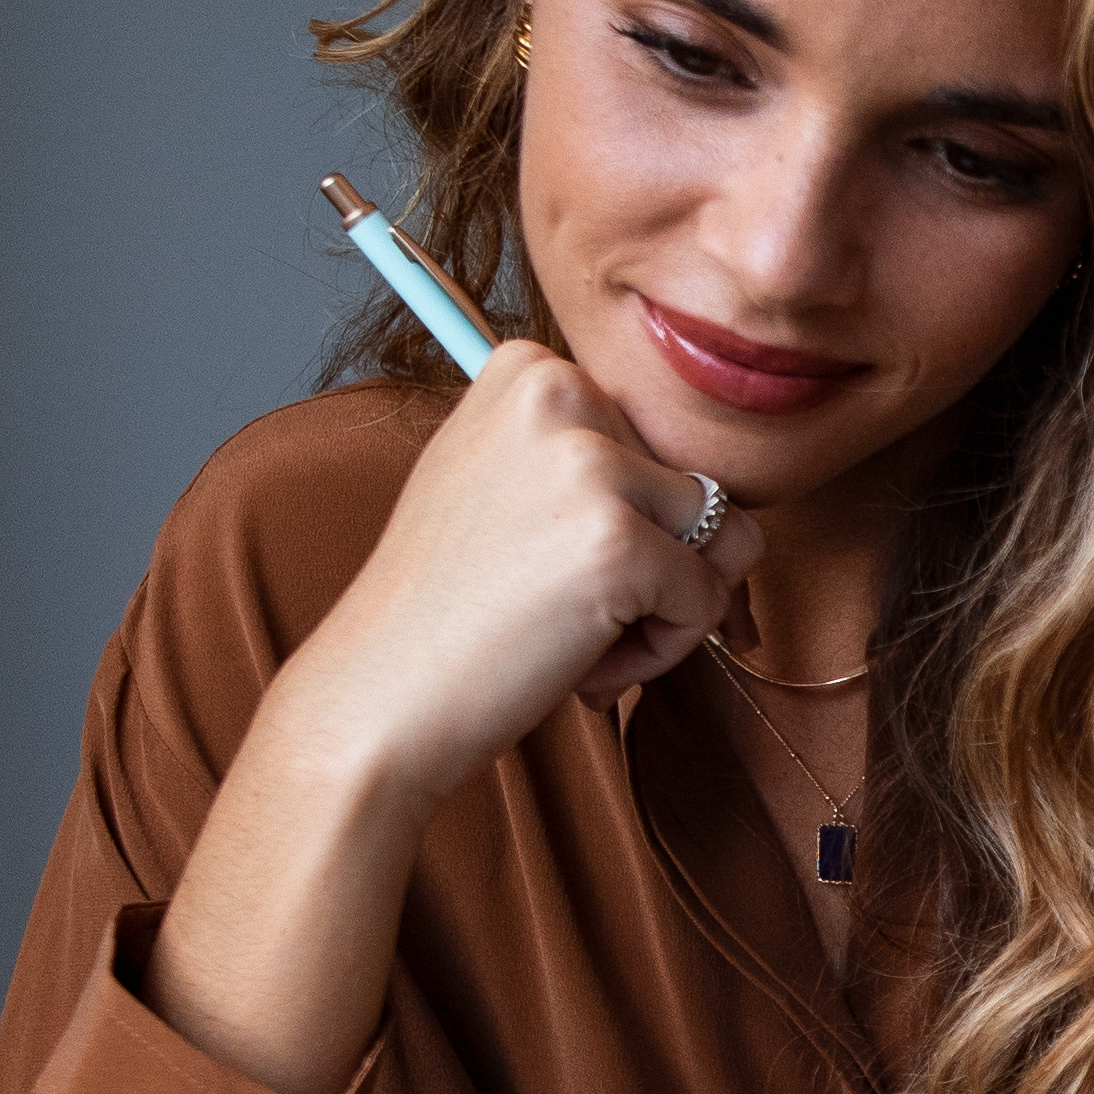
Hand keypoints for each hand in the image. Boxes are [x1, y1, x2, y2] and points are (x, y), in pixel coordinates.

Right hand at [152, 344, 750, 1093]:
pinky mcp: (618, 534)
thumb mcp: (500, 517)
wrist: (372, 724)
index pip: (664, 440)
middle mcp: (553, 387)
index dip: (631, 534)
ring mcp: (588, 458)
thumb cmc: (435, 645)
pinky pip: (708, 601)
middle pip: (708, 487)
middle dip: (658, 576)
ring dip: (660, 617)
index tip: (534, 581)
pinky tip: (563, 668)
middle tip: (541, 623)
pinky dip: (654, 653)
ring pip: (721, 545)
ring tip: (548, 643)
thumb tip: (701, 459)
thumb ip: (578, 464)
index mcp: (519, 369)